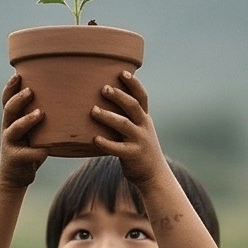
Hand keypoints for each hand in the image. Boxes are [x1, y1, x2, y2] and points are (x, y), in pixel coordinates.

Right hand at [0, 74, 47, 188]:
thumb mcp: (31, 132)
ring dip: (27, 120)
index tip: (18, 74)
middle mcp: (8, 129)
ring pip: (15, 129)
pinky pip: (29, 154)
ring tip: (40, 113)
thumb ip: (39, 118)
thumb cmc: (28, 149)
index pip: (7, 100)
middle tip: (31, 90)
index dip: (10, 87)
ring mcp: (10, 144)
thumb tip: (64, 99)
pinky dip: (38, 152)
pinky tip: (47, 150)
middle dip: (19, 99)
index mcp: (11, 120)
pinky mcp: (16, 159)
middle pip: (9, 110)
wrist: (14, 177)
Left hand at [91, 71, 163, 187]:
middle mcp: (144, 127)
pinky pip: (118, 148)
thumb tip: (106, 102)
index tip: (122, 72)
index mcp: (144, 118)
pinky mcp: (133, 155)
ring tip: (93, 110)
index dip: (133, 84)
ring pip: (124, 125)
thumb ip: (127, 117)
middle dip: (119, 96)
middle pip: (133, 106)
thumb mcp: (139, 130)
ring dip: (108, 116)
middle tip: (103, 89)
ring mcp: (139, 141)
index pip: (141, 97)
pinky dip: (106, 143)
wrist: (154, 174)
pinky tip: (95, 139)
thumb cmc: (139, 148)